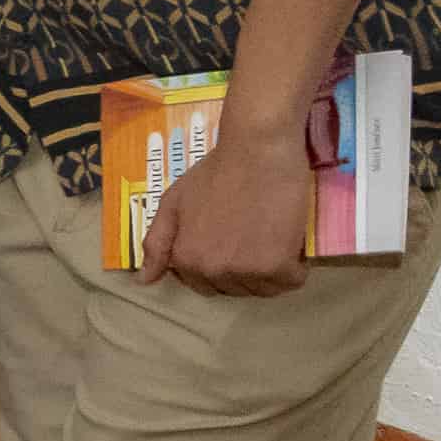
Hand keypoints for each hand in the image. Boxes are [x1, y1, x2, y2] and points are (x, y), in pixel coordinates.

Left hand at [139, 127, 311, 297]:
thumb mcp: (174, 202)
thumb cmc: (216, 171)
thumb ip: (159, 242)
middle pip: (237, 290)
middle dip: (247, 270)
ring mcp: (243, 270)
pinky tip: (291, 244)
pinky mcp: (276, 264)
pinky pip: (291, 282)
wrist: (257, 149)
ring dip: (273, 272)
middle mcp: (211, 270)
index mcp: (185, 259)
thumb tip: (144, 281)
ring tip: (274, 239)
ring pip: (265, 289)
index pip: (205, 286)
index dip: (222, 266)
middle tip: (256, 236)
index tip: (234, 244)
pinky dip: (296, 268)